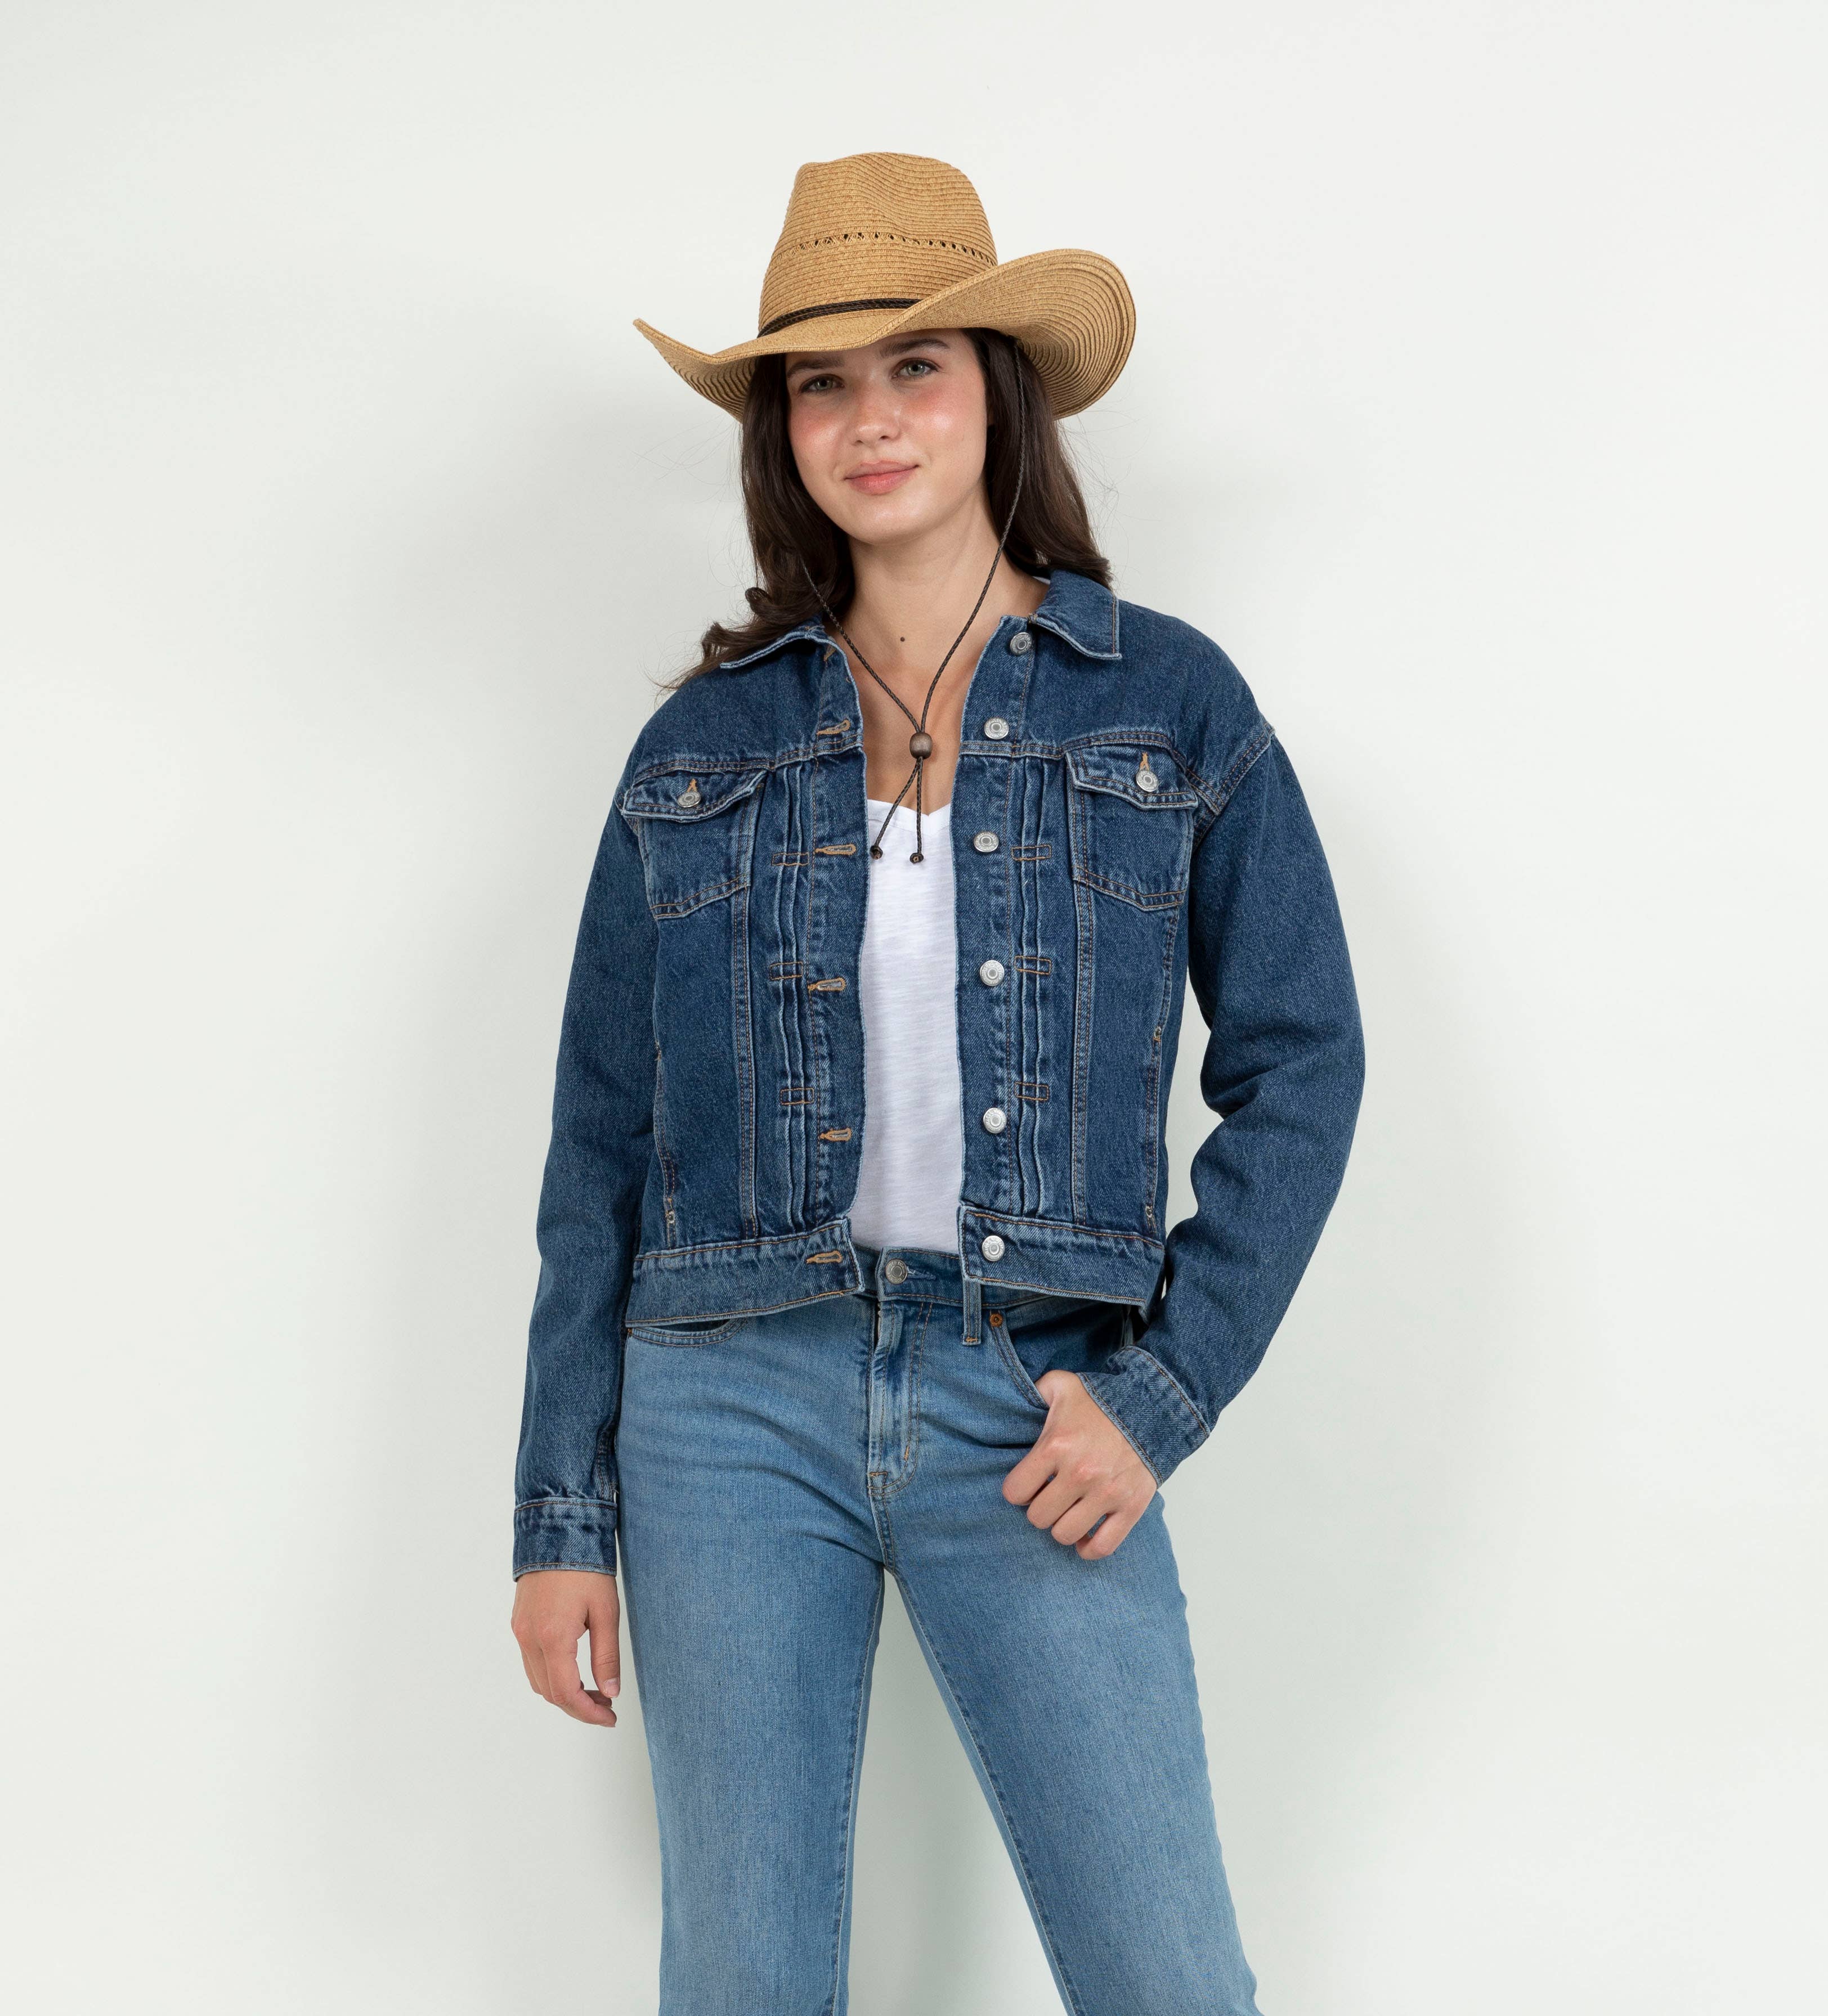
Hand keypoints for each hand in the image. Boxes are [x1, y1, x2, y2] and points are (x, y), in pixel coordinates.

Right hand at [511, 1569, 621, 1724]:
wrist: (557, 1529)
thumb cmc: (586, 1567)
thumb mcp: (606, 1611)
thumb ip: (607, 1656)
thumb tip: (611, 1693)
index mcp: (553, 1637)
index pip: (566, 1694)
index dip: (588, 1712)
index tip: (609, 1717)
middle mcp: (529, 1638)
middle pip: (549, 1693)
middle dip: (578, 1706)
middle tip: (606, 1706)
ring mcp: (520, 1631)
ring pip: (537, 1680)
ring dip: (563, 1693)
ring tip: (594, 1690)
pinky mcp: (519, 1623)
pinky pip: (531, 1662)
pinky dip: (551, 1675)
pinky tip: (574, 1670)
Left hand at [1002, 1370, 1157, 1558]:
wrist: (1153, 1408)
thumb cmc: (1102, 1400)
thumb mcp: (1061, 1385)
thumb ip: (1033, 1392)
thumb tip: (1014, 1401)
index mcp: (1057, 1445)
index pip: (1015, 1492)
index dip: (1018, 1490)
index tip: (1027, 1484)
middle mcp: (1080, 1473)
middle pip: (1038, 1517)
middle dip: (1039, 1508)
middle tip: (1049, 1496)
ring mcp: (1107, 1493)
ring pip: (1065, 1535)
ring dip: (1062, 1526)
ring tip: (1066, 1512)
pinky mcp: (1131, 1507)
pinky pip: (1102, 1547)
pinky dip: (1089, 1549)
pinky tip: (1084, 1536)